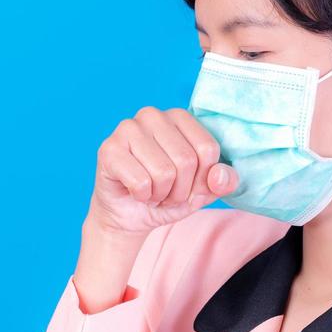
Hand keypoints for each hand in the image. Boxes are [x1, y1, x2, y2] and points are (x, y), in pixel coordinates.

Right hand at [87, 106, 237, 237]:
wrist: (130, 216)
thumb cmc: (167, 196)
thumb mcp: (202, 192)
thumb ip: (222, 182)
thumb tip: (220, 176)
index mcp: (180, 117)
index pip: (208, 149)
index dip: (202, 179)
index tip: (188, 185)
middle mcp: (153, 115)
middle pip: (186, 160)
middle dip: (181, 190)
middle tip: (166, 192)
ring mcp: (128, 128)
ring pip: (164, 172)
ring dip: (161, 194)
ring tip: (151, 192)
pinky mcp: (109, 149)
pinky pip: (141, 182)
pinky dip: (142, 197)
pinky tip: (134, 192)